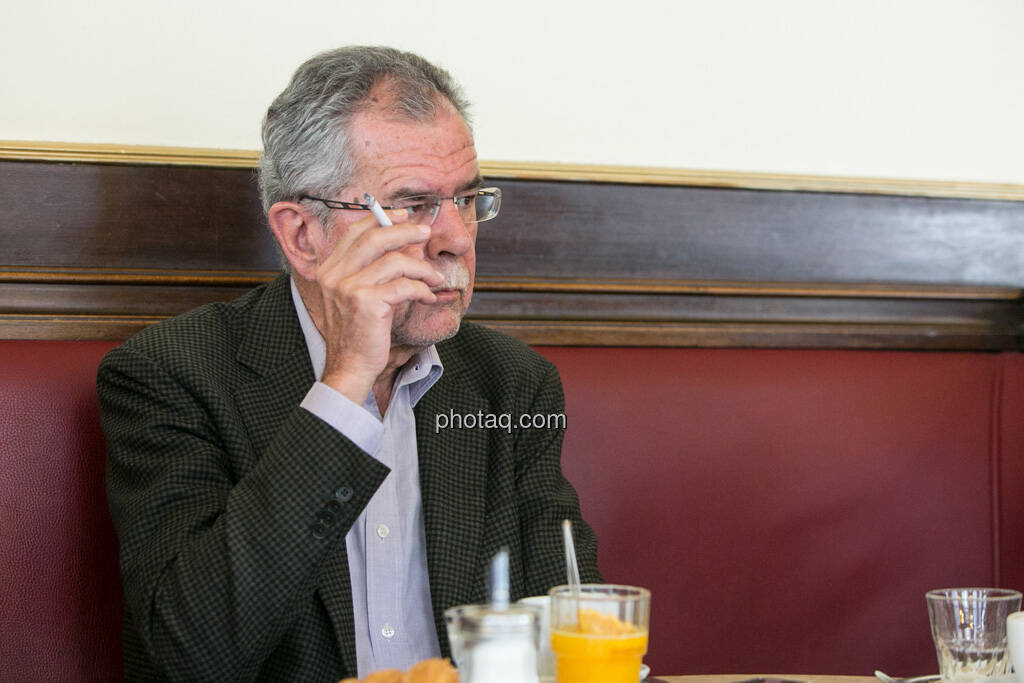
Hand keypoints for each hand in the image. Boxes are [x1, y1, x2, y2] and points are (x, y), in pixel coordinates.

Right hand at [312, 209, 442, 403]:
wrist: (349, 367)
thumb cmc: (358, 333)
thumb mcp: (357, 296)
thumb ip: (370, 270)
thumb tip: (404, 246)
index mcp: (328, 269)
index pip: (354, 231)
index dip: (381, 218)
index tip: (403, 216)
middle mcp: (334, 274)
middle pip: (375, 237)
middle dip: (405, 231)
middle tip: (425, 233)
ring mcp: (348, 287)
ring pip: (395, 261)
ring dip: (422, 268)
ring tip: (435, 278)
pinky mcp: (366, 302)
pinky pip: (404, 285)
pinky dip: (422, 289)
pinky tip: (429, 297)